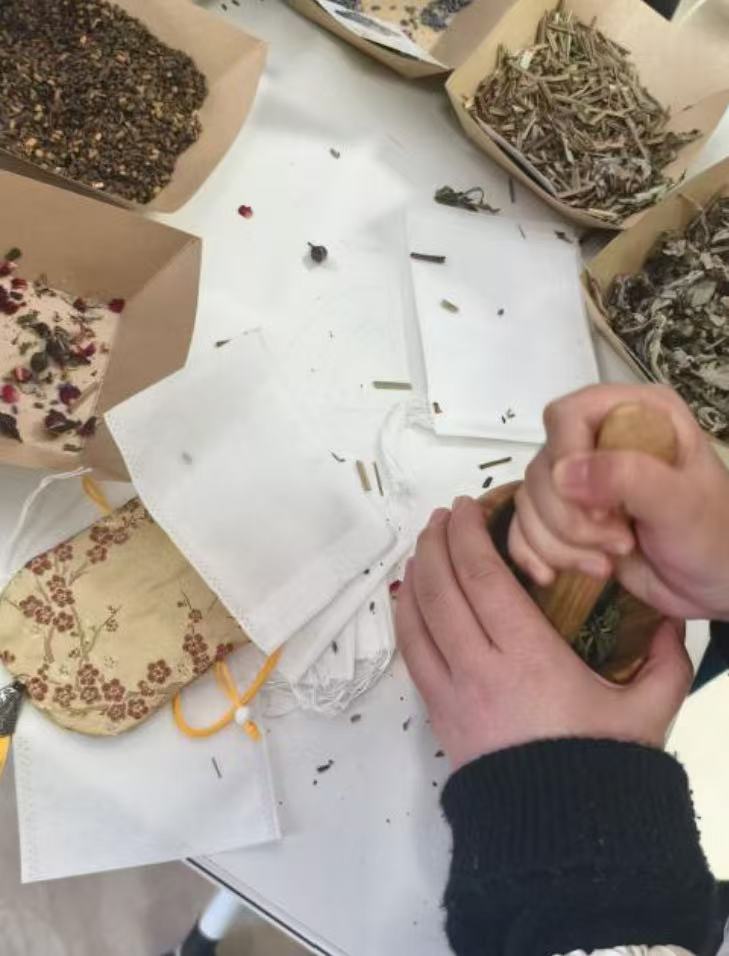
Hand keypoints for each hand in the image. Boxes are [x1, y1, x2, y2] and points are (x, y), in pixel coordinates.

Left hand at [396, 497, 691, 769]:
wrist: (558, 841)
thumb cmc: (601, 767)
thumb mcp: (647, 713)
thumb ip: (664, 662)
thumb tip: (671, 620)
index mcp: (529, 657)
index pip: (483, 579)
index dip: (467, 536)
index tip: (465, 507)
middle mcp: (480, 668)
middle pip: (442, 589)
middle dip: (436, 544)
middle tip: (441, 517)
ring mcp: (451, 693)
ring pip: (417, 619)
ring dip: (415, 575)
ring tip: (421, 547)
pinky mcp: (438, 715)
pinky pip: (410, 654)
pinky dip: (405, 618)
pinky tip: (409, 599)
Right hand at [509, 384, 728, 620]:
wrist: (715, 585)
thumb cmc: (713, 537)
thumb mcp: (682, 504)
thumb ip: (629, 478)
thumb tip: (565, 474)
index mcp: (634, 414)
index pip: (568, 416)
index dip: (569, 460)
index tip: (599, 507)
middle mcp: (599, 440)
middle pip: (543, 466)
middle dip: (571, 519)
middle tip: (619, 543)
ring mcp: (579, 481)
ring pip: (529, 501)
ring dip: (560, 544)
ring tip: (607, 563)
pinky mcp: (564, 518)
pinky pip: (521, 527)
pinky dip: (533, 555)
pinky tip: (554, 575)